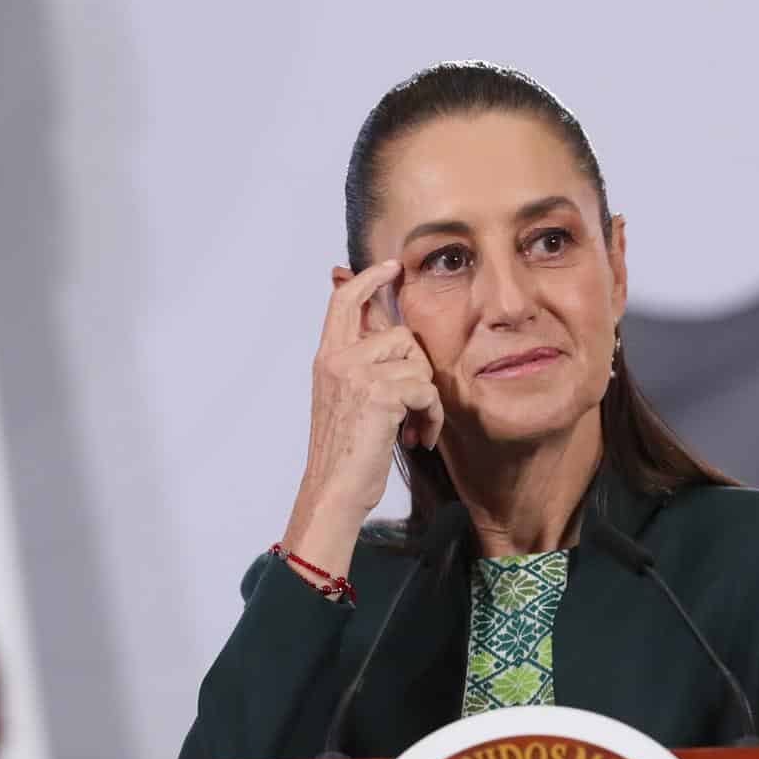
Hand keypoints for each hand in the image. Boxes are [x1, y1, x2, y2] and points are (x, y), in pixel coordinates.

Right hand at [282, 260, 445, 574]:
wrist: (334, 491)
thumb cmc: (346, 454)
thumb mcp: (347, 401)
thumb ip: (362, 366)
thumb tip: (385, 335)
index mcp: (327, 359)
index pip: (344, 303)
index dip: (369, 280)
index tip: (390, 268)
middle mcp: (338, 359)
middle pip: (400, 335)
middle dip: (418, 371)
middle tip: (414, 408)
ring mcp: (356, 373)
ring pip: (417, 363)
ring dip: (427, 400)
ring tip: (414, 428)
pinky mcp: (379, 392)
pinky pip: (425, 389)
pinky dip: (430, 417)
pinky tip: (417, 439)